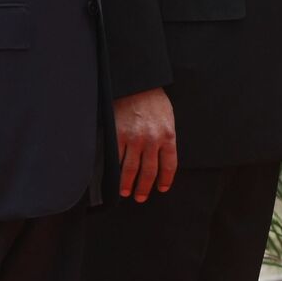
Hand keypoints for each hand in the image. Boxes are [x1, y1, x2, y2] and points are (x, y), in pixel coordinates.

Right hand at [114, 87, 177, 201]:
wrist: (138, 83)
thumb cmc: (154, 100)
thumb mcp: (168, 118)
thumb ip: (166, 138)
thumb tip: (162, 158)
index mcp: (168, 135)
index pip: (169, 165)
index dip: (165, 179)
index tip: (162, 188)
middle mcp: (152, 139)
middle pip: (149, 172)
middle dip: (144, 187)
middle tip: (141, 197)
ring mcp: (134, 138)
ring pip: (130, 169)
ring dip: (127, 184)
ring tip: (125, 192)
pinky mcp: (118, 134)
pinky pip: (115, 158)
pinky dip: (113, 170)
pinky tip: (112, 178)